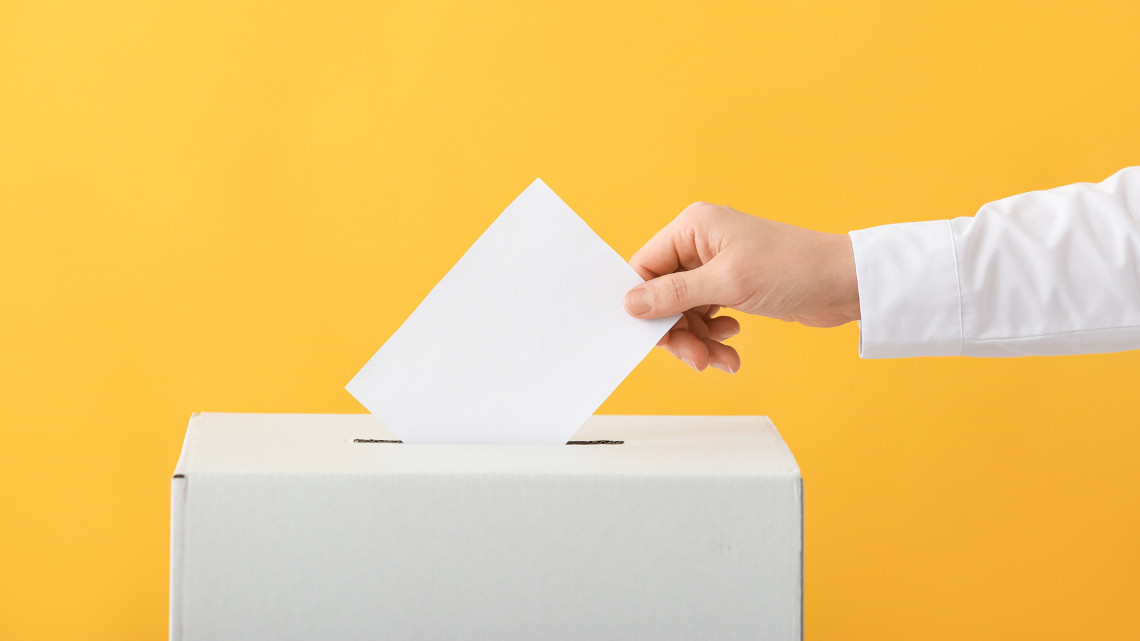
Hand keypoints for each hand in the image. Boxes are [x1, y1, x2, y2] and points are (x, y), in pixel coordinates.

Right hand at [625, 202, 859, 372]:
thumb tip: (631, 303)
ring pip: (684, 311)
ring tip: (719, 359)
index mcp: (694, 227)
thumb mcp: (728, 283)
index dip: (645, 304)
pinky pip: (706, 317)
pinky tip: (731, 345)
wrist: (845, 284)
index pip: (646, 267)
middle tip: (695, 358)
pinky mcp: (733, 286)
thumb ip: (674, 294)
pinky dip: (714, 337)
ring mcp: (717, 265)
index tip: (654, 336)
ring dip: (698, 340)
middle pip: (663, 295)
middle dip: (677, 330)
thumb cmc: (794, 269)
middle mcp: (701, 243)